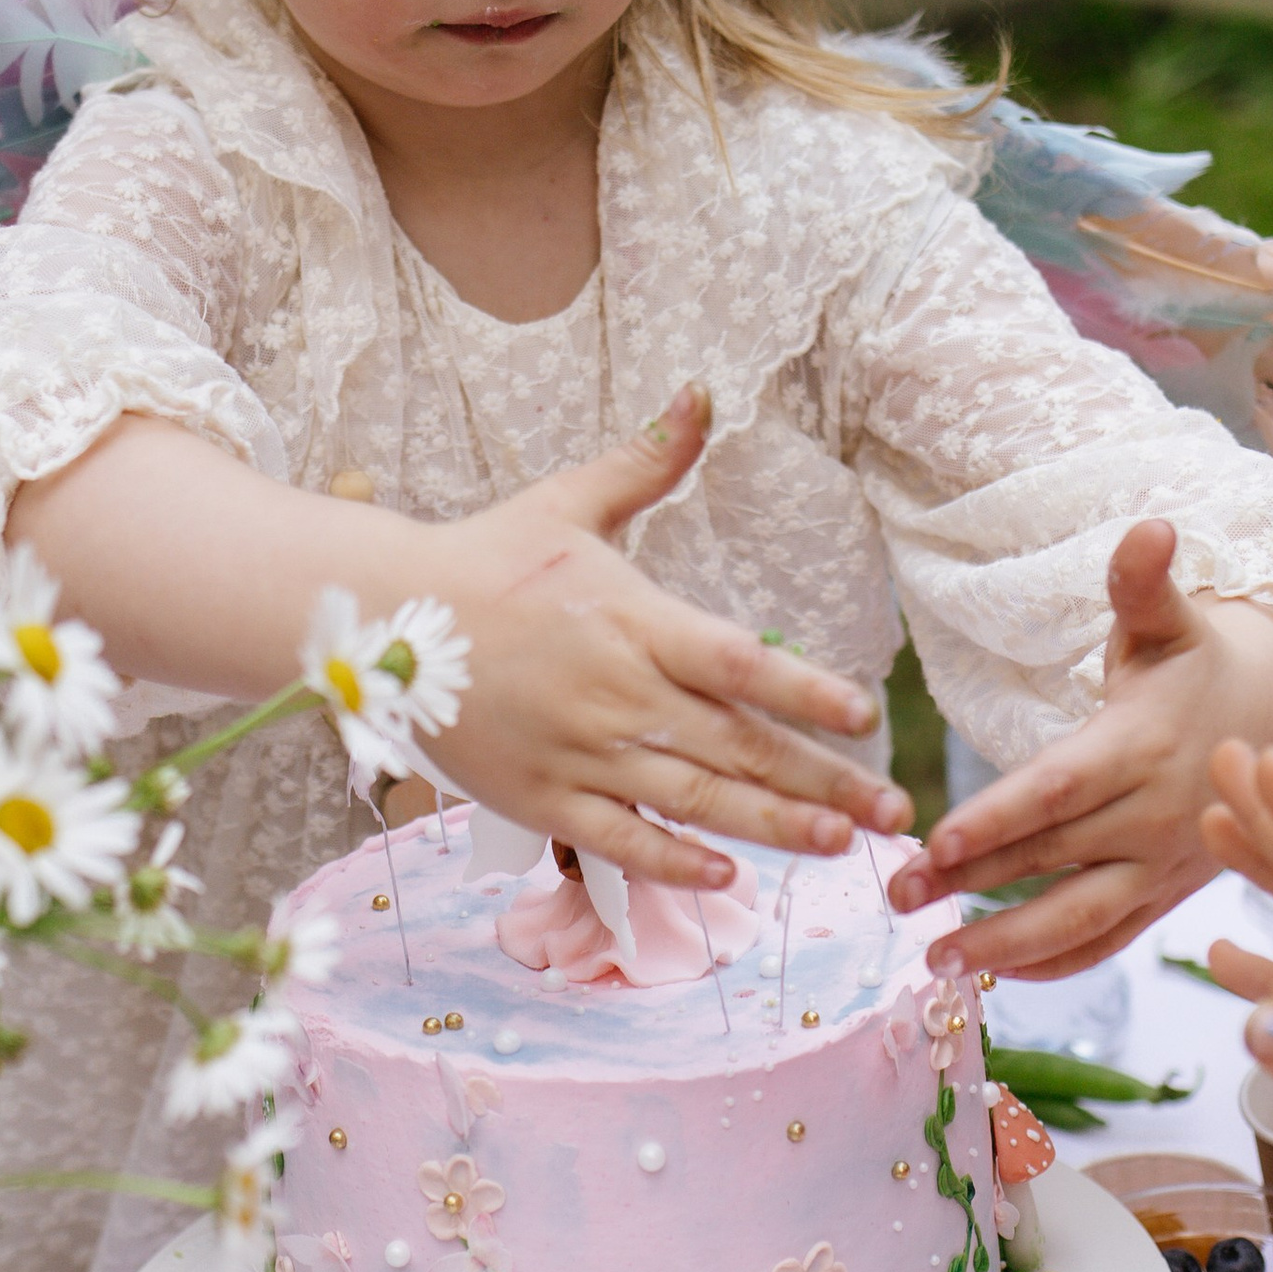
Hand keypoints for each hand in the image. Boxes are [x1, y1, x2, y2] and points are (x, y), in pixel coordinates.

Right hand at [422, 385, 911, 888]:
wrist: (379, 619)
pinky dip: (672, 862)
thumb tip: (702, 392)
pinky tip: (727, 879)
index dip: (806, 693)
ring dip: (772, 829)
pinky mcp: (541, 796)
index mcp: (632, 620)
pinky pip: (618, 839)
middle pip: (737, 746)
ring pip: (694, 799)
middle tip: (893, 814)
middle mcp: (616, 694)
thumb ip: (647, 460)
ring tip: (838, 846)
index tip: (866, 719)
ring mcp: (579, 753)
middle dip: (822, 784)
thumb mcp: (568, 502)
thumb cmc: (485, 558)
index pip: (738, 663)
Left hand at [886, 520, 1272, 979]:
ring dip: (1007, 945)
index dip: (998, 820)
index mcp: (1143, 745)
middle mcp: (1155, 815)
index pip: (1059, 791)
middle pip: (1053, 858)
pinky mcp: (1166, 896)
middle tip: (895, 898)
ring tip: (935, 963)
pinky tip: (996, 974)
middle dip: (972, 884)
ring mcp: (1163, 864)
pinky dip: (1056, 964)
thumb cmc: (1198, 663)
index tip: (934, 844)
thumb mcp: (1172, 620)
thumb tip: (1151, 525)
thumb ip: (1145, 583)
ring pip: (1080, 918)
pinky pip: (1109, 941)